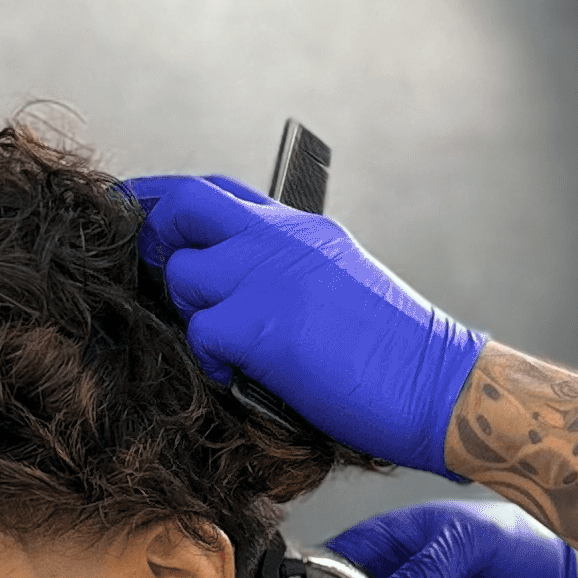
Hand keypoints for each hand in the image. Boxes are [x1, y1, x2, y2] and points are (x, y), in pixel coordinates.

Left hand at [128, 174, 484, 471]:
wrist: (441, 385)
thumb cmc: (398, 351)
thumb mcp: (341, 281)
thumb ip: (287, 269)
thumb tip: (232, 283)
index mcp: (303, 228)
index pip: (217, 191)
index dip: (165, 198)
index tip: (136, 212)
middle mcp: (282, 240)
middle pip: (184, 205)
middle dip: (155, 236)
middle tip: (152, 272)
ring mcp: (268, 278)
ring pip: (184, 277)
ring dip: (193, 314)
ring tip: (229, 344)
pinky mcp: (260, 327)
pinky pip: (201, 336)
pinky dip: (213, 363)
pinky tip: (244, 375)